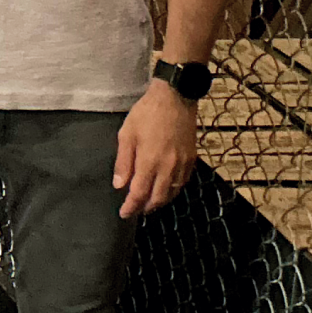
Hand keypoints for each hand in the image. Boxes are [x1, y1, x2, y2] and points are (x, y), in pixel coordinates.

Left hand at [113, 80, 198, 218]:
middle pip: (158, 197)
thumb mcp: (127, 135)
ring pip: (172, 192)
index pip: (140, 193)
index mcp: (150, 161)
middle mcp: (168, 167)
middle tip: (136, 210)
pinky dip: (173, 190)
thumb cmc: (146, 114)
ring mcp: (182, 163)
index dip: (131, 206)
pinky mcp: (191, 158)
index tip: (124, 214)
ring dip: (161, 201)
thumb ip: (123, 162)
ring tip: (150, 203)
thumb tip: (120, 185)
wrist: (175, 98)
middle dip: (146, 207)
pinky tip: (166, 188)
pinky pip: (183, 181)